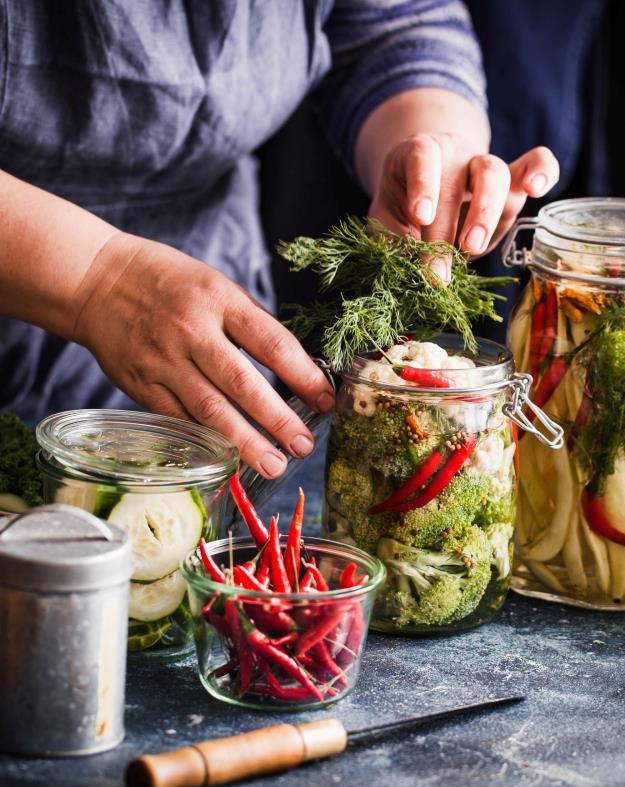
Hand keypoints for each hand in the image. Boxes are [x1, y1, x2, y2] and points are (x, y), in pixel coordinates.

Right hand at [72, 234, 334, 476]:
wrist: (95, 280)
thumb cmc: (168, 281)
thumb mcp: (216, 284)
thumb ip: (250, 323)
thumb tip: (294, 366)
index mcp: (219, 300)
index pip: (272, 343)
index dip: (304, 376)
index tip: (326, 400)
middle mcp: (192, 332)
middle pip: (243, 384)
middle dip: (278, 420)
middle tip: (303, 446)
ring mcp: (164, 361)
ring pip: (210, 410)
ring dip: (245, 443)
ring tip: (274, 465)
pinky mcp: (141, 385)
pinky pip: (180, 420)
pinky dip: (206, 442)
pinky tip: (229, 460)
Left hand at [369, 134, 559, 281]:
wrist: (427, 193)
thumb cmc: (404, 207)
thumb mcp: (387, 220)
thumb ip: (392, 240)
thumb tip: (405, 273)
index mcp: (417, 154)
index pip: (422, 157)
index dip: (423, 185)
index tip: (420, 217)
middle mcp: (454, 154)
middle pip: (459, 177)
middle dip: (449, 227)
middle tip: (441, 268)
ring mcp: (486, 166)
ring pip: (495, 174)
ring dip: (486, 214)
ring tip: (472, 249)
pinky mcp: (512, 182)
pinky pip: (536, 162)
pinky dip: (543, 170)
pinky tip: (539, 188)